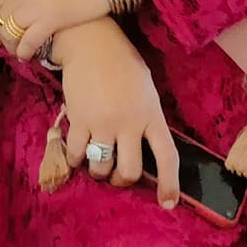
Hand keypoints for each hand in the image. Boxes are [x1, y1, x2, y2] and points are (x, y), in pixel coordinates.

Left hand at [0, 0, 121, 60]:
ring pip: (11, 31)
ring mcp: (34, 3)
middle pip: (1, 18)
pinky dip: (24, 51)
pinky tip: (27, 56)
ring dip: (11, 45)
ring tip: (17, 52)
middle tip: (2, 46)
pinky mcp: (50, 19)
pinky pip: (28, 41)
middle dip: (0, 35)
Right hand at [54, 20, 178, 205]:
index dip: (169, 183)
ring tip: (96, 163)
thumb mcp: (146, 90)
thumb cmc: (122, 63)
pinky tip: (77, 155)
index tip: (167, 203)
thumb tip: (143, 147)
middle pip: (130, 171)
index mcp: (152, 115)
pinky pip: (77, 154)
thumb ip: (146, 118)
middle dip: (121, 180)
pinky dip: (76, 160)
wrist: (92, 43)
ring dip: (98, 172)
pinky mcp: (80, 120)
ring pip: (102, 167)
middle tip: (116, 175)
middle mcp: (130, 123)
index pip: (167, 156)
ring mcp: (104, 123)